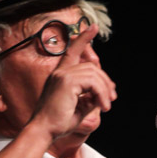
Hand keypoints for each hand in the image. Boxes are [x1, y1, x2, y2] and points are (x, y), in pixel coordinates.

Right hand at [31, 25, 116, 139]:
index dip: (83, 39)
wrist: (44, 130)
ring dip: (105, 90)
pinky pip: (93, 82)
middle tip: (112, 99)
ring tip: (107, 106)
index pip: (72, 51)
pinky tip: (103, 107)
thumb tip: (105, 93)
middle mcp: (60, 72)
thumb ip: (90, 97)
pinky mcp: (66, 82)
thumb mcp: (79, 108)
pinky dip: (101, 94)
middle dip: (105, 81)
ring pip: (94, 74)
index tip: (94, 27)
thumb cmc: (58, 123)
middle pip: (91, 66)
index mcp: (60, 76)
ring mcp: (62, 75)